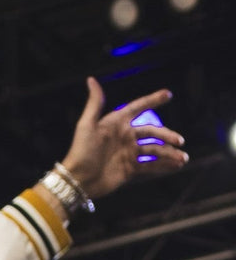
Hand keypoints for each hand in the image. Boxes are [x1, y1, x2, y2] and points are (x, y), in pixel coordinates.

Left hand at [60, 78, 186, 198]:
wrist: (78, 180)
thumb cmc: (80, 151)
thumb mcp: (87, 125)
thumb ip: (94, 103)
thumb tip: (91, 79)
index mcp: (117, 123)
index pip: (138, 107)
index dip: (152, 100)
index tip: (168, 95)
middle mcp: (125, 137)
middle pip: (152, 132)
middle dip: (167, 135)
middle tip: (180, 140)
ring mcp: (128, 153)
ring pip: (154, 150)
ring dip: (169, 153)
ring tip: (183, 158)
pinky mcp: (129, 169)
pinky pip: (150, 166)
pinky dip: (163, 165)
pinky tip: (176, 165)